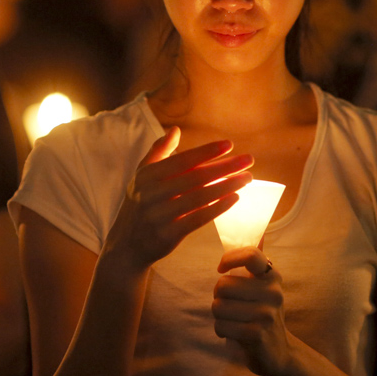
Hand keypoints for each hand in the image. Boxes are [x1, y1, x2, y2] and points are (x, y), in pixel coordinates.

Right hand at [103, 127, 251, 272]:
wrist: (127, 245)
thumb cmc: (141, 204)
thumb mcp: (142, 176)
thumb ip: (158, 151)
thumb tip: (175, 130)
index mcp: (147, 175)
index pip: (183, 160)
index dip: (207, 151)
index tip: (230, 144)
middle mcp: (151, 194)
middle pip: (196, 177)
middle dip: (225, 167)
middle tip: (249, 160)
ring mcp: (159, 215)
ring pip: (200, 197)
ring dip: (227, 186)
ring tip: (247, 178)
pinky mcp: (168, 235)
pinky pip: (198, 218)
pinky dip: (218, 208)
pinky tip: (235, 198)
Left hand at [212, 247, 288, 375]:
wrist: (279, 352)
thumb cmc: (263, 314)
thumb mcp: (264, 286)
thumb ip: (256, 262)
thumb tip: (257, 230)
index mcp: (272, 275)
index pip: (250, 254)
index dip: (229, 258)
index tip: (221, 268)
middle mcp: (273, 291)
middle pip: (222, 285)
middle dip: (218, 298)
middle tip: (231, 306)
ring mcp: (266, 313)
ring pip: (218, 306)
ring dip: (219, 316)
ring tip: (233, 320)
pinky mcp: (257, 334)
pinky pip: (221, 326)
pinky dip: (221, 330)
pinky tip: (233, 333)